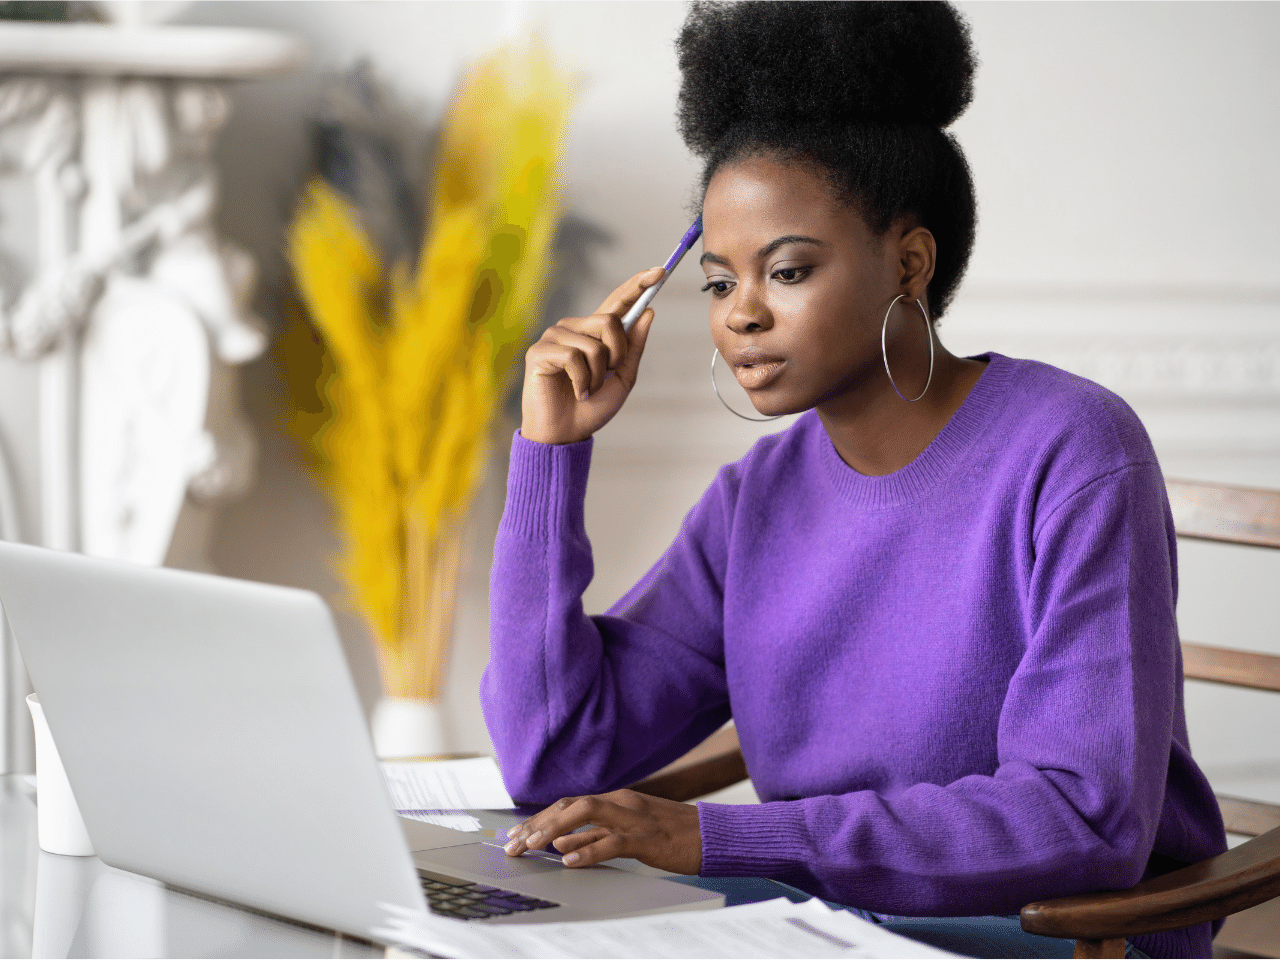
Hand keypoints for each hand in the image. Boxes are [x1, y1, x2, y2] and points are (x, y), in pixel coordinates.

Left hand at [502, 789, 701, 874]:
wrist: (712, 835)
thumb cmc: (673, 836)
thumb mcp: (631, 831)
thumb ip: (598, 834)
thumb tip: (563, 843)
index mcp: (617, 799)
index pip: (569, 803)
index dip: (540, 818)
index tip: (517, 834)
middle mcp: (621, 802)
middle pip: (570, 805)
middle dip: (538, 823)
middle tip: (514, 844)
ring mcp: (634, 817)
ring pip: (586, 814)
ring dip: (554, 830)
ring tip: (531, 847)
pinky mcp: (647, 838)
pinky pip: (612, 841)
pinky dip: (588, 849)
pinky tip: (569, 859)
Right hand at [520, 267, 664, 444]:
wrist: (566, 435)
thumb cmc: (591, 408)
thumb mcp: (623, 378)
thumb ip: (633, 347)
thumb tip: (648, 312)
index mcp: (594, 333)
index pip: (617, 301)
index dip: (637, 285)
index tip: (660, 271)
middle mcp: (574, 328)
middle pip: (609, 320)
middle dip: (617, 353)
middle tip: (607, 377)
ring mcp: (555, 337)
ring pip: (594, 343)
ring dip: (598, 375)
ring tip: (587, 391)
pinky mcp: (540, 351)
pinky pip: (574, 358)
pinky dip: (583, 382)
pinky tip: (576, 393)